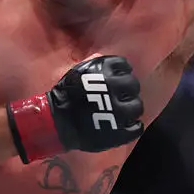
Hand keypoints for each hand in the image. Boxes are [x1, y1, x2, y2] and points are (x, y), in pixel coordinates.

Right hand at [7, 55, 144, 162]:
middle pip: (134, 86)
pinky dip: (133, 127)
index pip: (125, 66)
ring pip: (137, 107)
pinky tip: (125, 126)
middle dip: (127, 91)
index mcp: (104, 71)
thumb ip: (98, 67)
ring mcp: (118, 111)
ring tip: (121, 113)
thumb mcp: (80, 73)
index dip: (122, 74)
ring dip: (130, 109)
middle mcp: (114, 88)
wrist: (55, 121)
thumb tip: (111, 61)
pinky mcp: (119, 131)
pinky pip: (137, 127)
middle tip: (119, 97)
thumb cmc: (66, 96)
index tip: (117, 80)